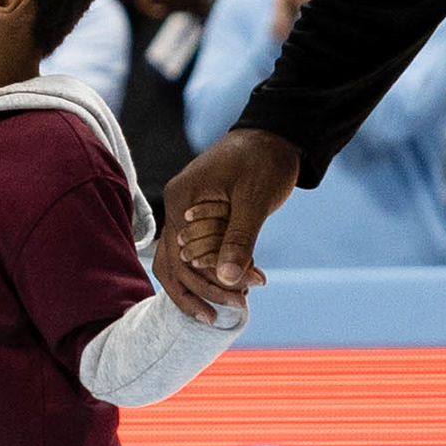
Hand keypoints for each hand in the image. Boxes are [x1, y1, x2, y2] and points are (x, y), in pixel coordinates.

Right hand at [157, 125, 297, 320]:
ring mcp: (184, 213)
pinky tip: (234, 285)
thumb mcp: (255, 200)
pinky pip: (195, 251)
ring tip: (233, 304)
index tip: (240, 298)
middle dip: (203, 290)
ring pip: (179, 262)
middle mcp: (176, 207)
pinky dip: (211, 269)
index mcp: (181, 199)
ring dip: (203, 285)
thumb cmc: (264, 161)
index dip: (207, 282)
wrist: (273, 137)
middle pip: (172, 264)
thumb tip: (229, 280)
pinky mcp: (198, 217)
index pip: (181, 256)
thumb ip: (240, 239)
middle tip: (236, 308)